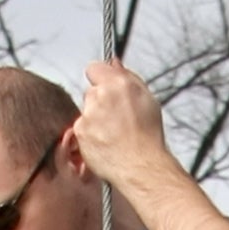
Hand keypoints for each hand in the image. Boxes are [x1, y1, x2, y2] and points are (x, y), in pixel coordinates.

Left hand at [72, 58, 174, 195]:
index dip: (100, 78)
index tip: (104, 86)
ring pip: (86, 111)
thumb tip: (114, 63)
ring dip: (95, 119)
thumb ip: (127, 76)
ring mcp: (89, 113)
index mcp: (119, 83)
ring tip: (113, 134)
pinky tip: (105, 143)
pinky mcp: (81, 130)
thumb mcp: (147, 99)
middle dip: (100, 102)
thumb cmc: (147, 137)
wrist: (141, 166)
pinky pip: (81, 128)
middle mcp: (101, 95)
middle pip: (91, 91)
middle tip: (116, 119)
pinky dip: (89, 135)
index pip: (95, 68)